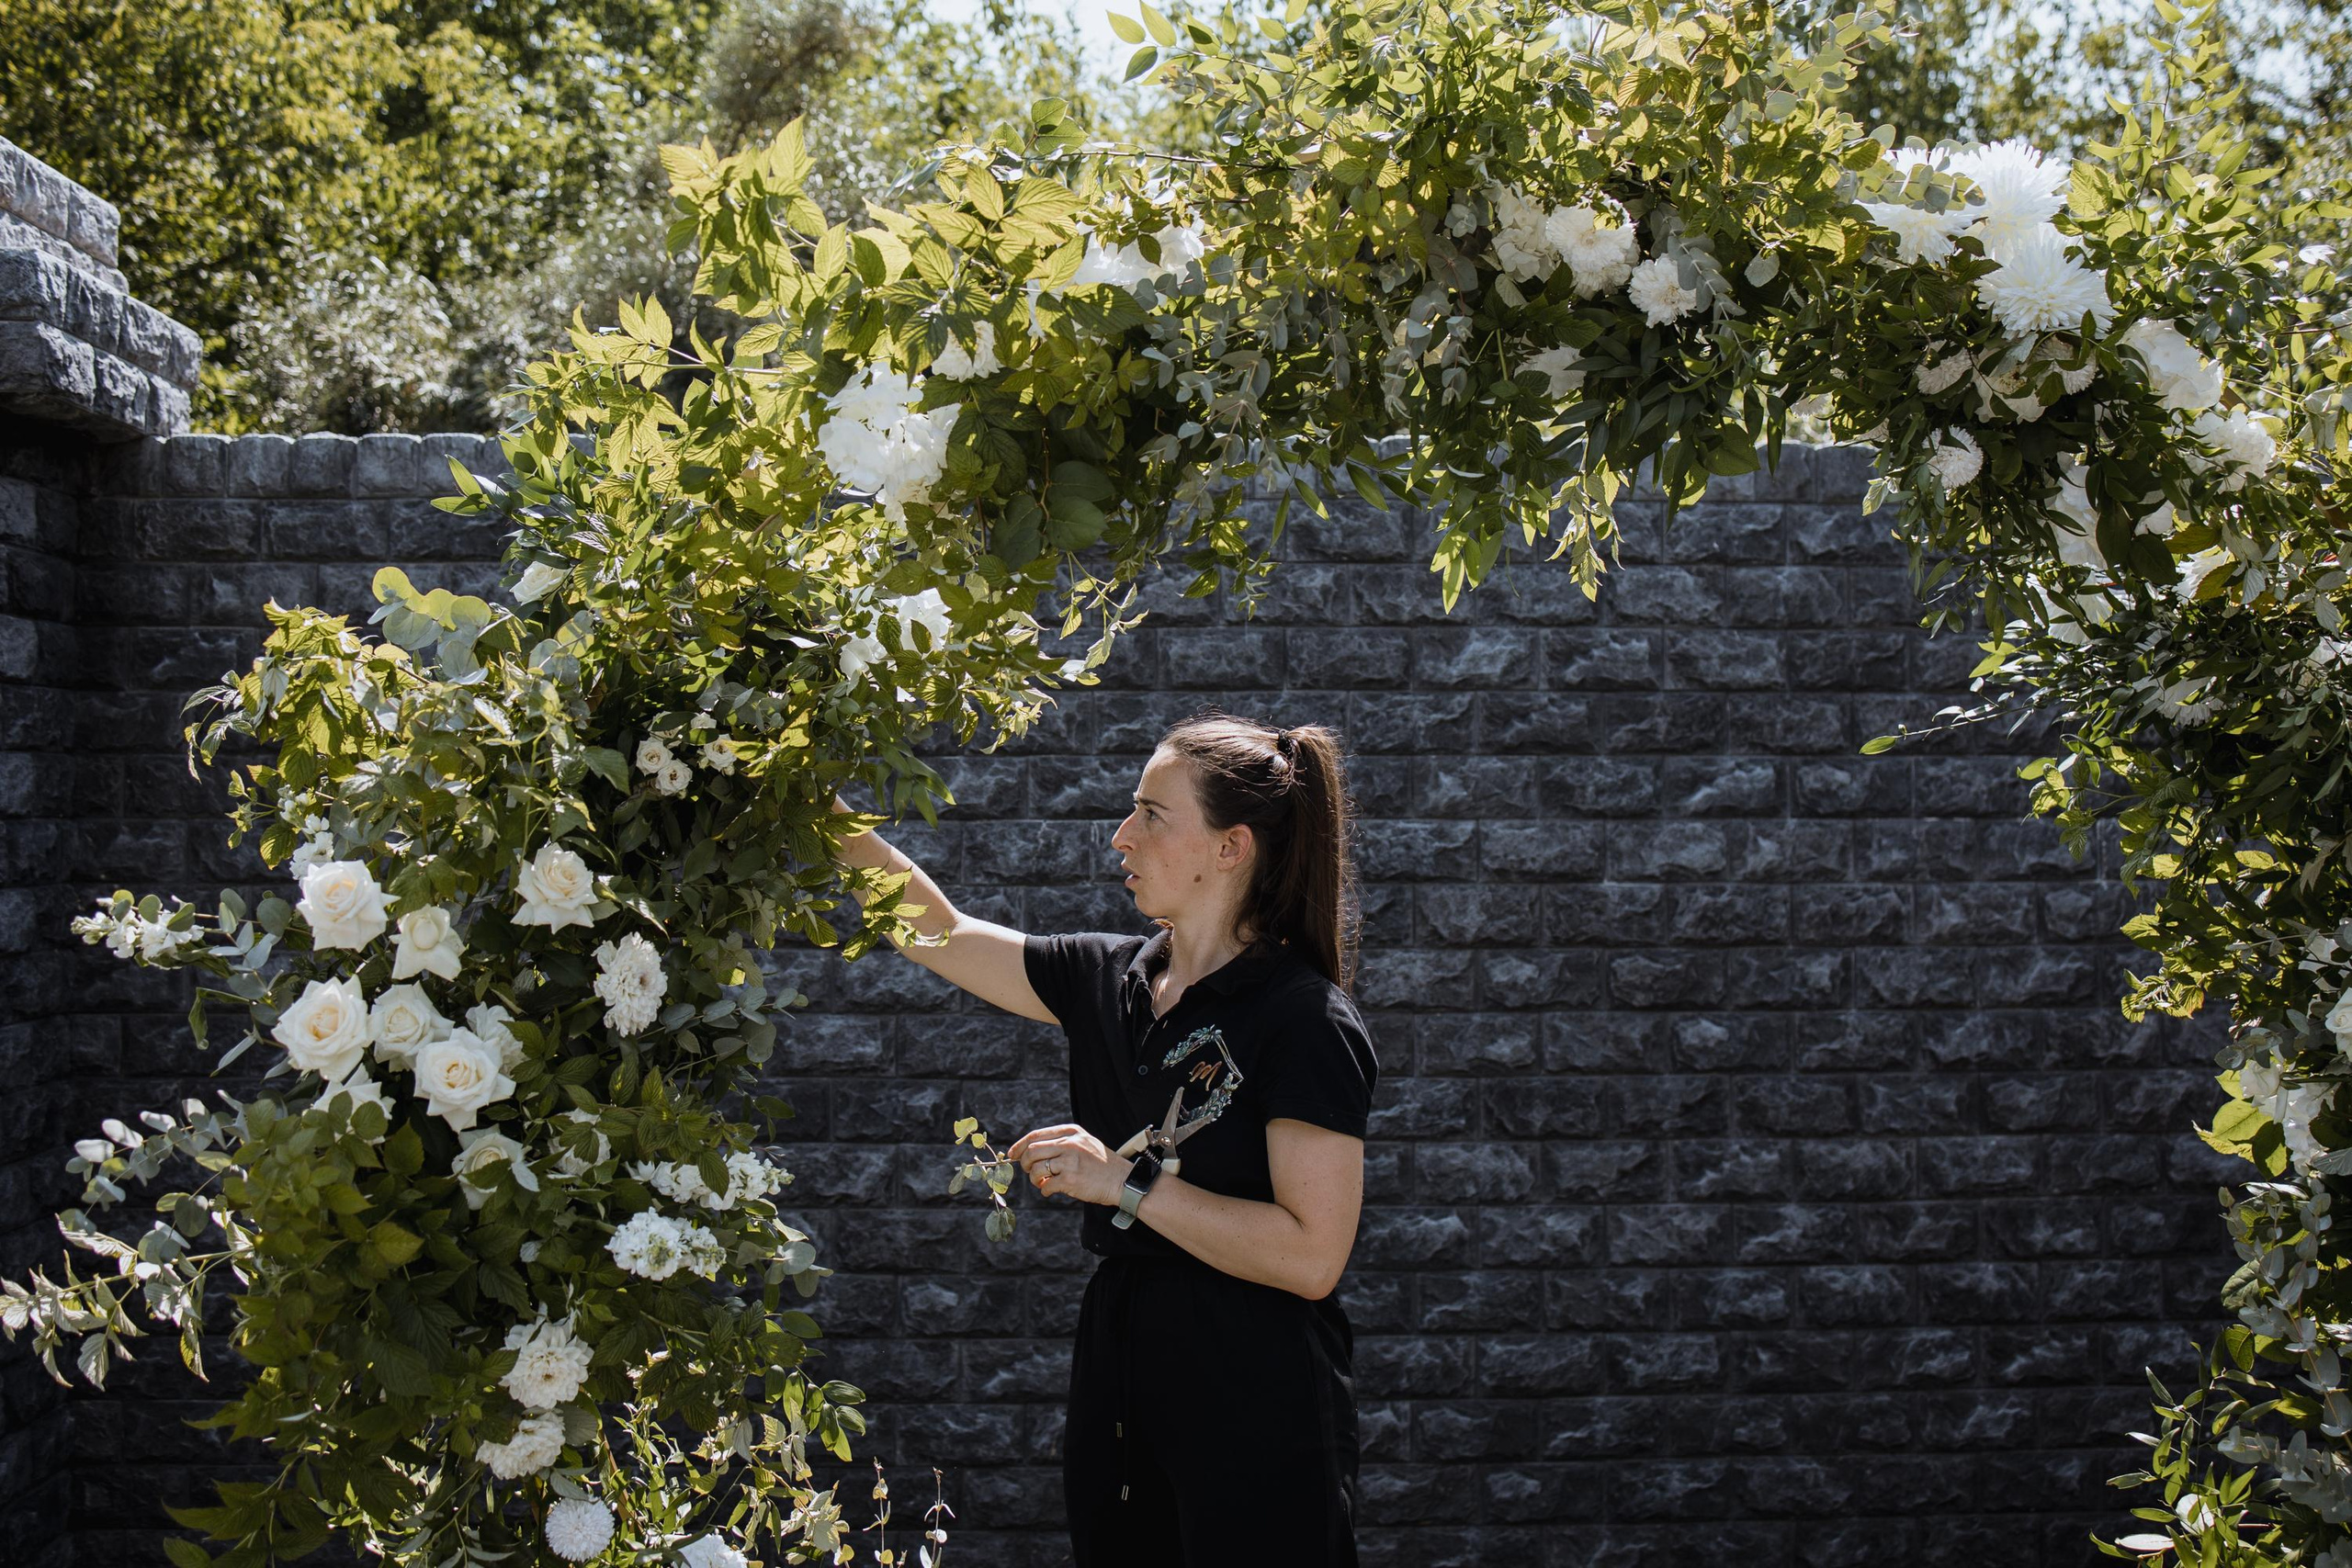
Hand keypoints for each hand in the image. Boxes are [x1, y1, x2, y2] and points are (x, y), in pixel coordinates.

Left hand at [1005, 1123, 1128, 1206]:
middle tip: (1030, 1172)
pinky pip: (1046, 1185)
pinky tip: (1051, 1191)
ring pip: (1036, 1169)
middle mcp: (1070, 1144)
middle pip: (1032, 1151)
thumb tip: (1032, 1151)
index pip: (1036, 1135)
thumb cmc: (1102, 1164)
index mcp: (1071, 1132)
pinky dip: (1045, 1190)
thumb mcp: (1085, 1143)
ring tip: (1043, 1182)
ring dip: (1035, 1179)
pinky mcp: (1071, 1179)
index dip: (1020, 1145)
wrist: (1123, 1180)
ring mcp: (1070, 1161)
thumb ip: (1062, 1143)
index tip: (1012, 1154)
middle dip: (1025, 1164)